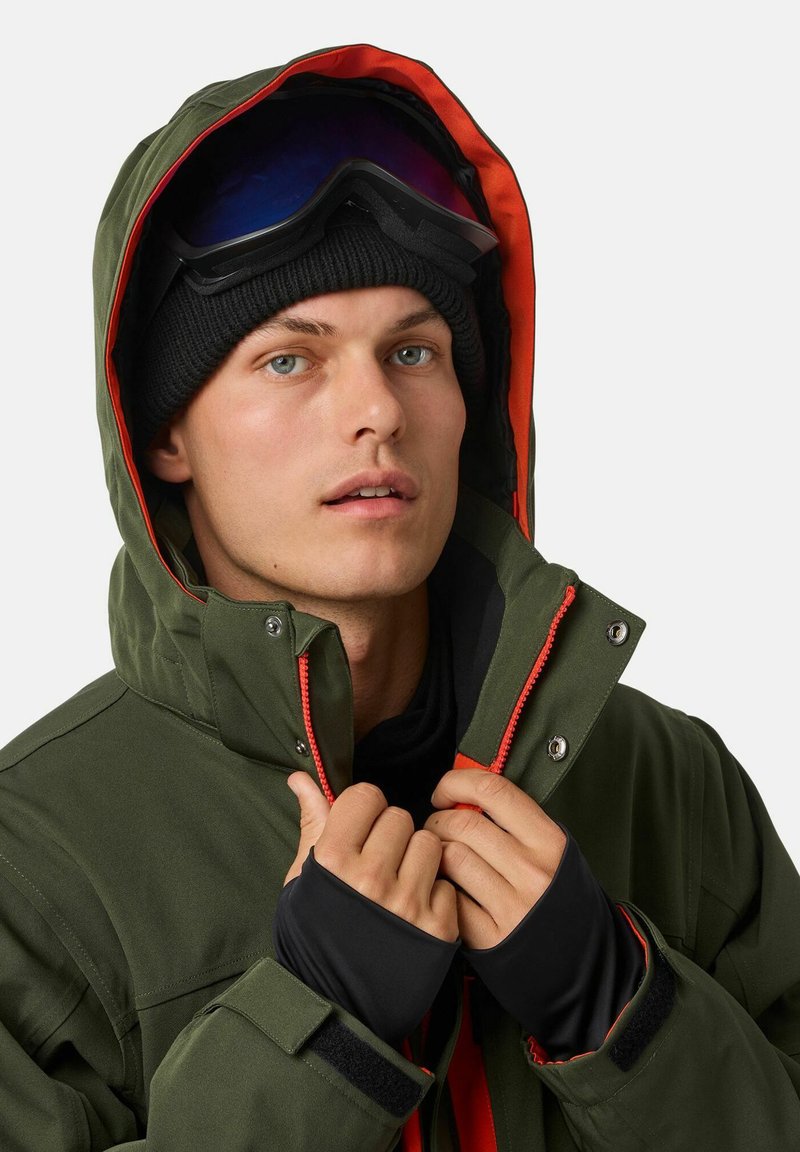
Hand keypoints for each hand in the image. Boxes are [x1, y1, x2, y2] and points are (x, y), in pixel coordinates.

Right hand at [284, 773, 457, 942]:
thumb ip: (313, 823)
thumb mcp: (302, 880)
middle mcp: (370, 878)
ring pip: (430, 843)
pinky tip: (414, 911)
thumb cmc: (313, 939)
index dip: (364, 808)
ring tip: (400, 882)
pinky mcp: (437, 928)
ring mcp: (406, 904)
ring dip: (417, 858)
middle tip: (379, 862)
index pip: (366, 796)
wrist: (336, 1007)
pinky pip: (448, 883)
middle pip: (400, 817)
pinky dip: (435, 894)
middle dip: (391, 834)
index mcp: (332, 860)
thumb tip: (302, 777)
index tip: (361, 827)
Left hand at [424, 769, 566, 948]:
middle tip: (437, 827)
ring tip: (440, 857)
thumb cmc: (564, 903)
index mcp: (549, 843)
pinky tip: (447, 887)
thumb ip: (518, 823)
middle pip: (464, 823)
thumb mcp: (556, 853)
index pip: (494, 791)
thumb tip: (467, 796)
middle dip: (438, 819)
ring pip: (451, 857)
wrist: (587, 966)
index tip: (446, 791)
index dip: (458, 783)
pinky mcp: (491, 939)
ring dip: (434, 851)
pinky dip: (440, 887)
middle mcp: (532, 872)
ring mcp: (511, 906)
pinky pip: (449, 898)